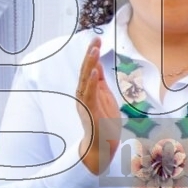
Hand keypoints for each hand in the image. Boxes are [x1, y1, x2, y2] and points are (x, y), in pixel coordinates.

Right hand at [75, 38, 121, 174]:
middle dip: (90, 55)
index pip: (89, 69)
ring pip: (84, 80)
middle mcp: (83, 94)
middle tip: (95, 40)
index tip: (96, 41)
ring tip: (93, 51)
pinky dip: (90, 82)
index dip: (92, 55)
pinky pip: (88, 94)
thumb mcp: (105, 99)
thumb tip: (96, 66)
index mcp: (88, 91)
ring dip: (88, 65)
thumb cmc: (104, 124)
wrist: (100, 147)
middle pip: (85, 71)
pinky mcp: (88, 111)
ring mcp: (84, 103)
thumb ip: (99, 83)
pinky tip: (93, 72)